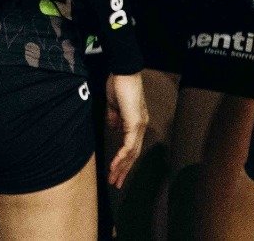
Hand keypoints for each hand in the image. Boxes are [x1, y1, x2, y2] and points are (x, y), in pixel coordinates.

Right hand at [105, 72, 148, 187]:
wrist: (123, 71)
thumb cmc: (118, 85)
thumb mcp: (114, 105)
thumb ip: (115, 118)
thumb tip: (113, 127)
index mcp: (136, 122)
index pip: (131, 146)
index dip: (123, 160)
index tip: (114, 171)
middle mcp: (140, 126)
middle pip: (134, 154)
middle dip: (123, 170)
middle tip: (115, 183)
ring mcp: (139, 125)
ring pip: (132, 153)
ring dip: (122, 167)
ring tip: (113, 179)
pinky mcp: (135, 123)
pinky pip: (129, 144)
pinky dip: (121, 156)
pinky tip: (114, 164)